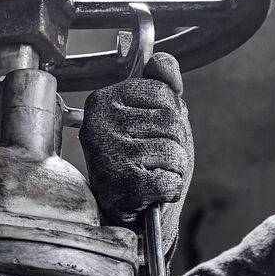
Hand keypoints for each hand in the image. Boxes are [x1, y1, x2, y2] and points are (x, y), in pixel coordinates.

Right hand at [79, 51, 192, 252]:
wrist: (122, 215)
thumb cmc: (137, 162)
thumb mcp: (149, 117)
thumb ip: (160, 86)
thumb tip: (163, 61)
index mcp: (103, 100)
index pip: (164, 93)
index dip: (171, 116)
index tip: (151, 132)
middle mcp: (100, 123)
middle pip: (172, 120)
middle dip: (174, 143)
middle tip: (152, 159)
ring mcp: (109, 152)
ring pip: (174, 150)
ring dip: (173, 168)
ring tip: (151, 174)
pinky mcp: (121, 182)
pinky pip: (170, 178)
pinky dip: (170, 189)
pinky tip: (152, 191)